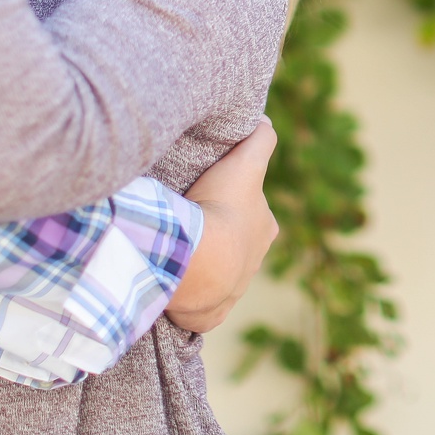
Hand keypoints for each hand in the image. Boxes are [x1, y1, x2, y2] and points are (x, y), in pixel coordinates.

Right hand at [166, 121, 279, 333]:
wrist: (200, 260)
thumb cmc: (222, 207)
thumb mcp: (246, 163)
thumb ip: (260, 139)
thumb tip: (263, 120)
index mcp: (264, 229)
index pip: (252, 212)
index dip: (233, 202)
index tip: (210, 197)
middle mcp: (253, 262)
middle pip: (234, 244)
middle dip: (216, 235)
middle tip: (187, 223)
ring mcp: (231, 291)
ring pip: (214, 273)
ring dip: (199, 263)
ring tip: (172, 249)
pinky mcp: (208, 314)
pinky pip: (196, 304)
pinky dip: (186, 294)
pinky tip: (170, 283)